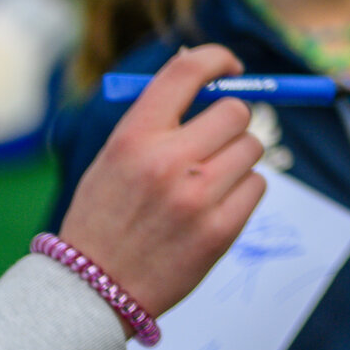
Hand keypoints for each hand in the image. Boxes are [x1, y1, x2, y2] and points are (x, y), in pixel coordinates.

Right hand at [57, 46, 266, 318]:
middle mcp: (167, 162)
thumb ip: (156, 116)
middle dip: (230, 121)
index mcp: (133, 138)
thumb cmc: (105, 215)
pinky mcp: (221, 229)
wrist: (91, 291)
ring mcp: (197, 197)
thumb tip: (201, 64)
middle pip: (235, 110)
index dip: (216, 58)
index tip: (231, 66)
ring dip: (237, 157)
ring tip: (207, 181)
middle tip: (214, 141)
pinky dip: (243, 190)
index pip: (186, 73)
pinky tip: (214, 206)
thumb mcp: (114, 157)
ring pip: (253, 147)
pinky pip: (258, 185)